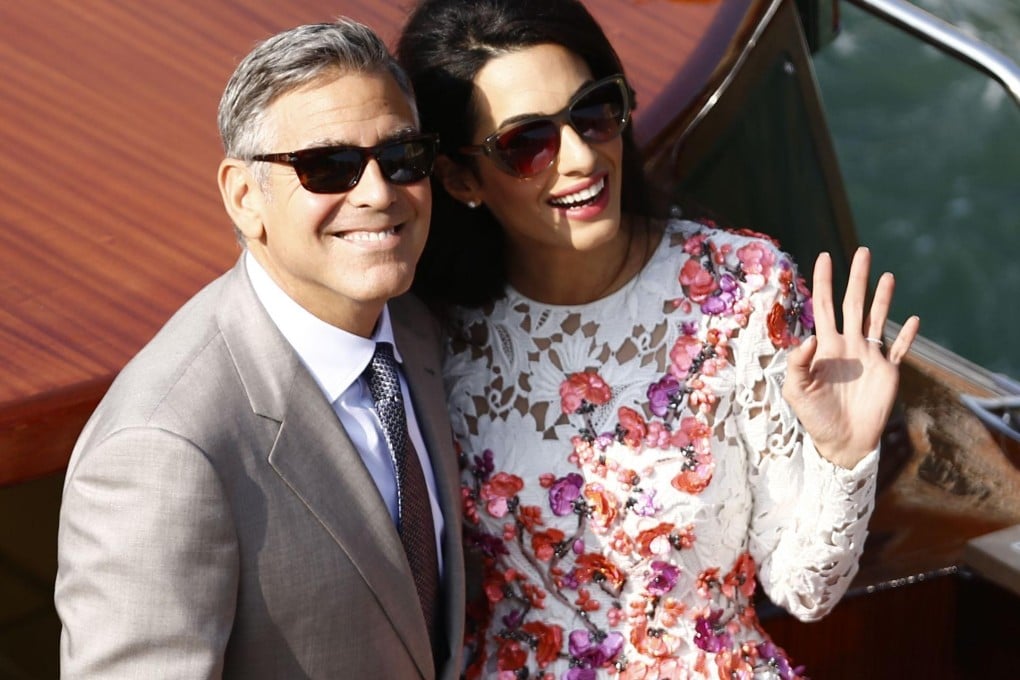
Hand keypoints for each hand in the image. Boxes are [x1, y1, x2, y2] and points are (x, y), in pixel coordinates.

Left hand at [782, 247, 919, 468]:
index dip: (824, 282)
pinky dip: (907, 336)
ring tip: (888, 275)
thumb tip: (810, 336)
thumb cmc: (814, 416)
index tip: (825, 256)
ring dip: (883, 298)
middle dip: (857, 278)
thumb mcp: (796, 390)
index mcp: (825, 346)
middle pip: (853, 303)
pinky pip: (899, 349)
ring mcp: (869, 357)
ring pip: (877, 319)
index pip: (824, 306)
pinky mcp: (888, 372)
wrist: (840, 442)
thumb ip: (797, 362)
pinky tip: (913, 319)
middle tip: (862, 251)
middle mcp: (847, 345)